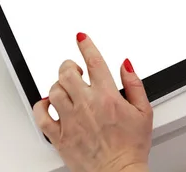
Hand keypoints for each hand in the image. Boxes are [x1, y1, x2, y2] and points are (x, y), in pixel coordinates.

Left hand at [33, 33, 151, 171]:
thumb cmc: (132, 147)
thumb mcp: (144, 112)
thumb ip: (135, 84)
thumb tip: (125, 64)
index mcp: (108, 97)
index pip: (94, 61)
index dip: (86, 45)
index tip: (81, 38)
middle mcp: (86, 105)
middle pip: (67, 72)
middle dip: (68, 65)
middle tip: (73, 68)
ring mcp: (70, 121)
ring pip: (53, 90)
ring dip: (58, 84)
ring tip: (65, 87)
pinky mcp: (59, 137)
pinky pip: (41, 116)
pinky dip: (41, 106)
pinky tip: (49, 104)